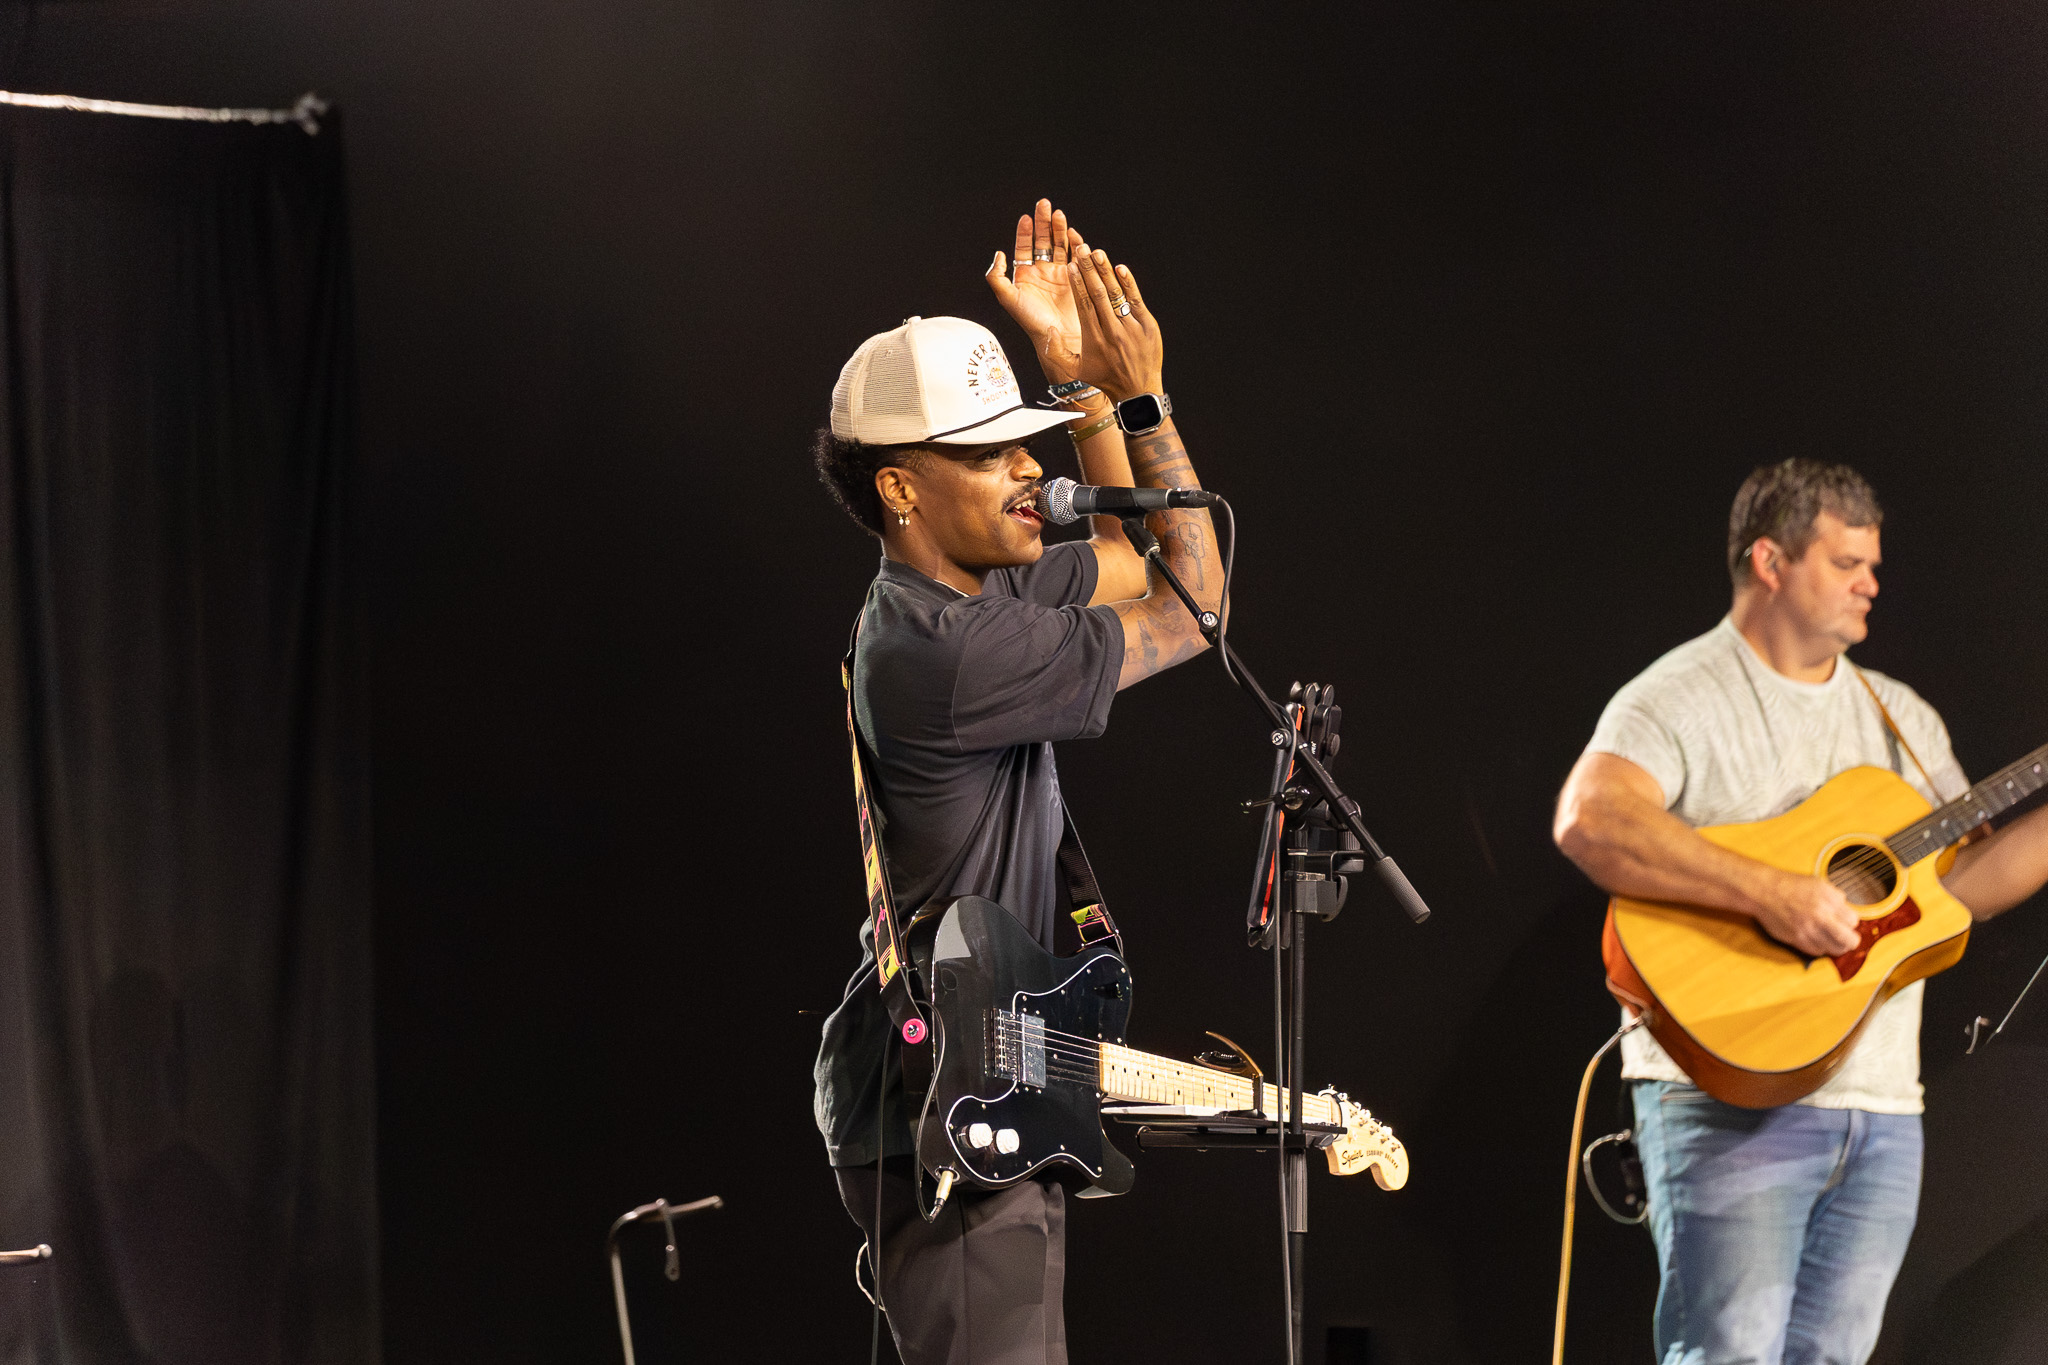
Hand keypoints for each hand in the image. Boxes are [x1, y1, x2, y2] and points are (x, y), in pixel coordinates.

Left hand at [984, 199, 1086, 381]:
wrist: (1060, 338)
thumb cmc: (1032, 322)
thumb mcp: (1008, 299)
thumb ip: (997, 277)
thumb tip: (998, 254)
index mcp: (1025, 276)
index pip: (1024, 247)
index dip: (1025, 232)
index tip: (1026, 218)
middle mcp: (1042, 273)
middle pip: (1043, 241)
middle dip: (1043, 222)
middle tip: (1044, 204)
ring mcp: (1060, 274)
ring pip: (1060, 245)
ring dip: (1060, 229)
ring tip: (1059, 215)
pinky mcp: (1077, 278)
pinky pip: (1077, 256)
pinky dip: (1077, 244)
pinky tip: (1075, 235)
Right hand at [1068, 246, 1163, 403]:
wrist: (1138, 390)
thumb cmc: (1104, 378)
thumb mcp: (1076, 370)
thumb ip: (1056, 352)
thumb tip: (1047, 330)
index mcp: (1094, 339)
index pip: (1084, 305)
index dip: (1078, 284)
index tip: (1072, 266)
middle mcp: (1112, 332)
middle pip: (1099, 295)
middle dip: (1089, 270)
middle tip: (1082, 249)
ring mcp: (1131, 328)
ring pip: (1116, 295)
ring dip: (1106, 272)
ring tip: (1097, 253)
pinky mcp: (1148, 325)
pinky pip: (1135, 300)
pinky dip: (1128, 284)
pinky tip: (1119, 268)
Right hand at [1754, 873, 1862, 957]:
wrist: (1763, 891)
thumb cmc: (1790, 885)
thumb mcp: (1818, 883)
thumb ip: (1835, 897)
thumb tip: (1846, 911)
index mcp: (1828, 900)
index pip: (1853, 920)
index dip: (1850, 921)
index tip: (1845, 920)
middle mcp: (1820, 917)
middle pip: (1849, 940)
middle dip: (1851, 940)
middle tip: (1848, 937)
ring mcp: (1808, 930)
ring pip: (1835, 949)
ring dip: (1836, 945)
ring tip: (1832, 940)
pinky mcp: (1796, 939)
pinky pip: (1817, 951)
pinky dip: (1820, 948)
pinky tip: (1817, 939)